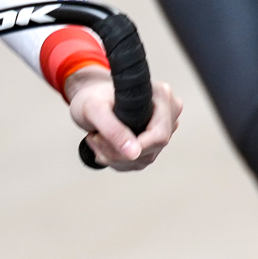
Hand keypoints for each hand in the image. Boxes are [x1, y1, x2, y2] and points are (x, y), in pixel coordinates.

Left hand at [65, 67, 181, 170]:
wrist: (89, 97)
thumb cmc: (92, 96)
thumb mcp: (95, 110)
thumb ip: (113, 130)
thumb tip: (134, 154)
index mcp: (161, 97)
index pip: (159, 135)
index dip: (134, 147)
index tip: (104, 141)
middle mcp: (168, 113)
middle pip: (151, 150)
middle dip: (117, 152)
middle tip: (94, 138)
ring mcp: (163, 128)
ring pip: (144, 159)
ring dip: (114, 157)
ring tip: (95, 139)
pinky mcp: (153, 142)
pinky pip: (139, 162)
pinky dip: (117, 160)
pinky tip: (104, 146)